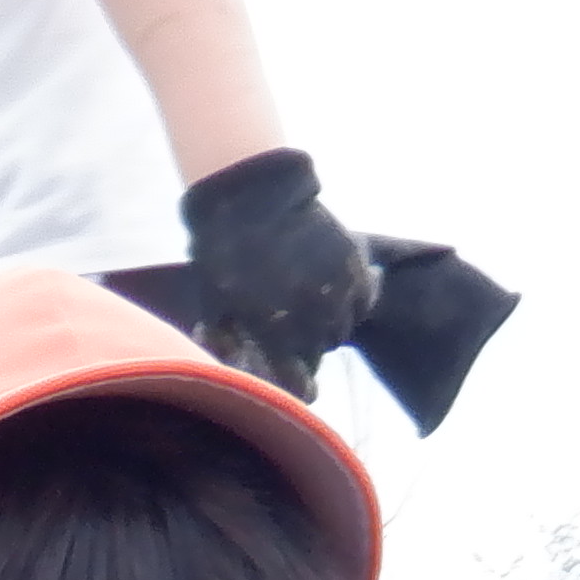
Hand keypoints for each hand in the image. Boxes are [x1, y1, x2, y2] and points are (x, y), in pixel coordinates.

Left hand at [175, 148, 372, 390]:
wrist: (248, 198)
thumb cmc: (222, 256)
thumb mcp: (215, 307)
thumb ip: (227, 343)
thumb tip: (238, 372)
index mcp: (275, 335)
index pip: (298, 382)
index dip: (298, 382)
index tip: (296, 373)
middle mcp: (309, 318)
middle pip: (321, 350)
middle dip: (309, 342)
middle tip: (296, 322)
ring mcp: (333, 290)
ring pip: (343, 326)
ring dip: (330, 320)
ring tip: (311, 299)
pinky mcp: (352, 264)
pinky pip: (364, 298)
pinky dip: (352, 296)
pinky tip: (331, 283)